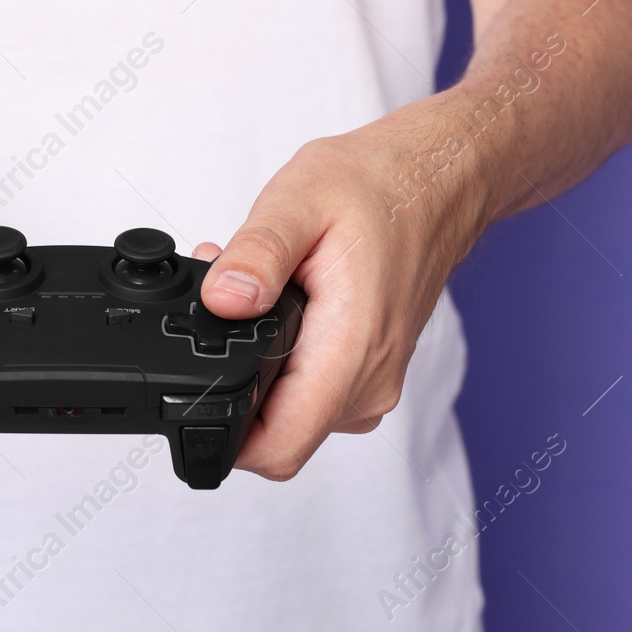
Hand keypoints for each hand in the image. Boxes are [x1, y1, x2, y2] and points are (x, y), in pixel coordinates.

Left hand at [195, 118, 486, 480]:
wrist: (436, 183)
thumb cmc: (379, 187)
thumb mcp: (300, 201)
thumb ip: (256, 256)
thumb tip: (221, 300)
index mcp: (352, 350)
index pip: (278, 448)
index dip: (222, 437)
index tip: (195, 389)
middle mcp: (368, 383)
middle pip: (276, 434)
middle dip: (231, 384)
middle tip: (224, 310)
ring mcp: (372, 383)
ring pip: (290, 413)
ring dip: (257, 368)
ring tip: (255, 297)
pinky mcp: (367, 373)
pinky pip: (311, 392)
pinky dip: (283, 359)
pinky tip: (279, 308)